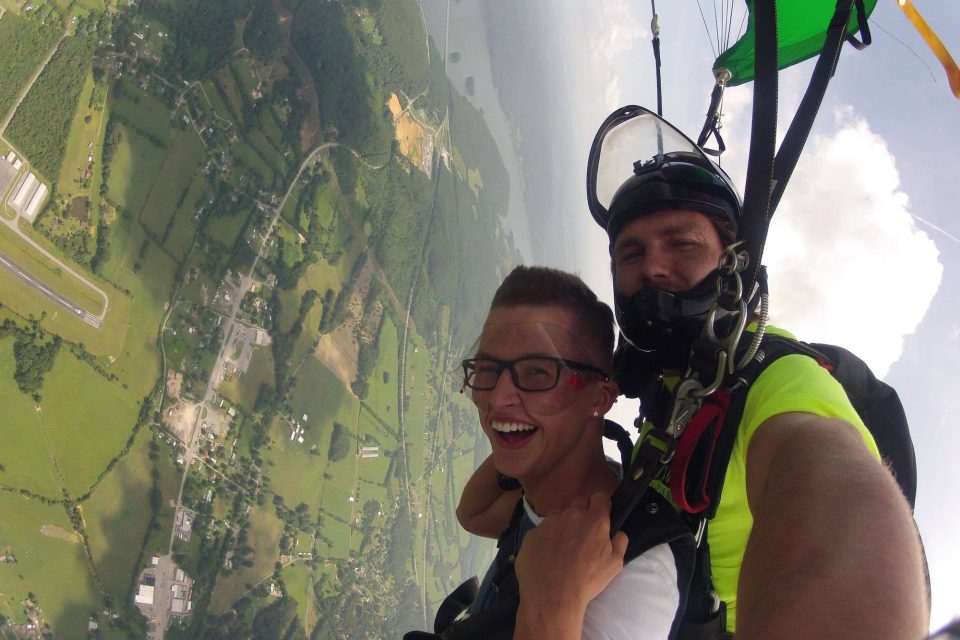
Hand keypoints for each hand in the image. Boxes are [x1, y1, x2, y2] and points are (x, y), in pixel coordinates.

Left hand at [515, 492, 628, 612]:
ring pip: (558, 515)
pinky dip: (546, 537)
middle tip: (583, 532)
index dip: (601, 505)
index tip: (601, 514)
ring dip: (563, 523)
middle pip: (579, 502)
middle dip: (583, 512)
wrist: (552, 595)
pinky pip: (542, 530)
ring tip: (563, 545)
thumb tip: (618, 532)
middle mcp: (571, 515)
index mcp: (594, 520)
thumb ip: (620, 542)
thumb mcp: (614, 565)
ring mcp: (549, 522)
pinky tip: (547, 555)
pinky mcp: (532, 533)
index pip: (599, 497)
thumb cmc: (587, 580)